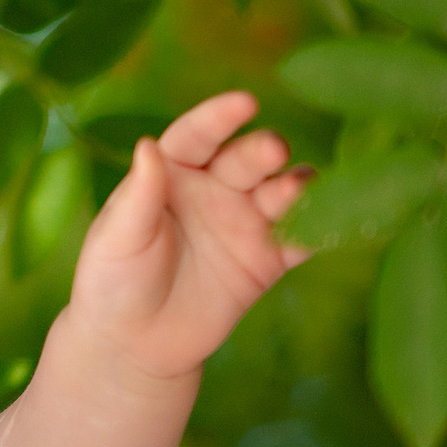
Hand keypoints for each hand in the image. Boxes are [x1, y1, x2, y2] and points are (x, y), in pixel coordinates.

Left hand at [61, 90, 310, 385]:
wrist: (135, 344)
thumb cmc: (113, 280)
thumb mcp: (118, 238)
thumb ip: (139, 196)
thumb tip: (146, 145)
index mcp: (173, 172)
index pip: (197, 136)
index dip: (218, 117)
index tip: (244, 102)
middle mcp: (214, 188)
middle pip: (245, 161)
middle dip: (262, 151)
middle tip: (275, 149)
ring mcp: (244, 222)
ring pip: (279, 194)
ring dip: (295, 187)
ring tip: (302, 186)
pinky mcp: (267, 261)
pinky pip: (298, 241)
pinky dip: (317, 231)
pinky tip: (333, 224)